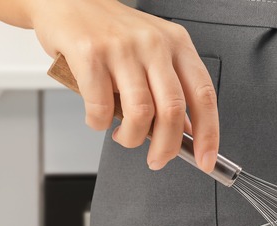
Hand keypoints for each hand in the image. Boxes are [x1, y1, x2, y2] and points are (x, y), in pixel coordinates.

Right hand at [31, 0, 218, 171]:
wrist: (68, 0)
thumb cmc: (112, 31)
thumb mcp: (154, 53)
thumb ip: (172, 89)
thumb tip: (189, 132)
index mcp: (178, 44)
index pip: (204, 96)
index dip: (208, 133)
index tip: (206, 159)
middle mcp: (154, 44)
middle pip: (173, 110)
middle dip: (167, 147)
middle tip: (157, 159)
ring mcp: (122, 48)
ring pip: (140, 113)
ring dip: (132, 138)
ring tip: (124, 137)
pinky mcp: (90, 53)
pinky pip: (101, 106)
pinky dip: (100, 123)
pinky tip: (98, 119)